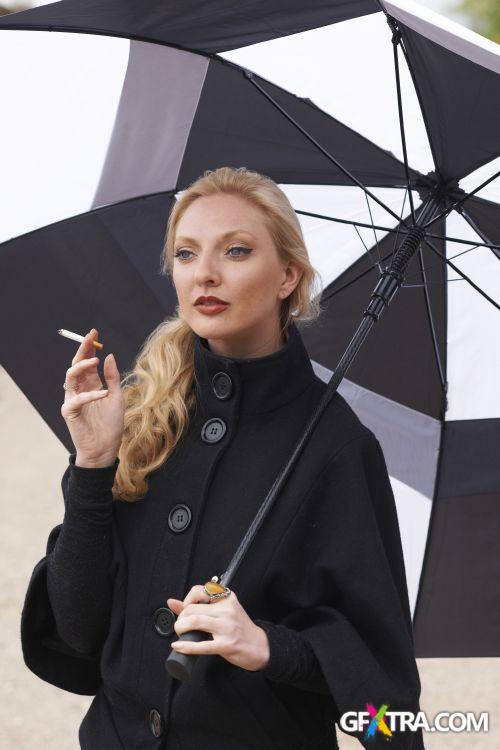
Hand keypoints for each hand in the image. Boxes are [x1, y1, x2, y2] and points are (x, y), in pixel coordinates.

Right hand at [60, 328, 124, 465]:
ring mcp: (73, 399)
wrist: (106, 448)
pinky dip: (90, 395)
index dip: (89, 347)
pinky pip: (77, 399)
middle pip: (77, 364)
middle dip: (83, 349)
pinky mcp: (70, 412)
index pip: (87, 361)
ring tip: (96, 361)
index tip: (95, 332)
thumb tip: (109, 355)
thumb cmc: (111, 424)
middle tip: (91, 337)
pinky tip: (102, 394)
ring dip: (82, 367)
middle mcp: (80, 389)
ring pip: (70, 377)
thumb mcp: (116, 396)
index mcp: (91, 384)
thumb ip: (112, 377)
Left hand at [168, 585, 269, 671]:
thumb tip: (172, 602)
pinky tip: (178, 646)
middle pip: (193, 608)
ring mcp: (227, 627)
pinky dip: (185, 646)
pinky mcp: (226, 644)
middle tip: (180, 625)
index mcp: (226, 598)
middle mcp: (227, 610)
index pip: (198, 591)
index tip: (184, 610)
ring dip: (180, 628)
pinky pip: (201, 645)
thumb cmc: (239, 627)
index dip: (186, 601)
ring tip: (180, 632)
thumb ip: (198, 605)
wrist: (260, 646)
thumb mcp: (223, 611)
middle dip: (180, 618)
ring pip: (195, 622)